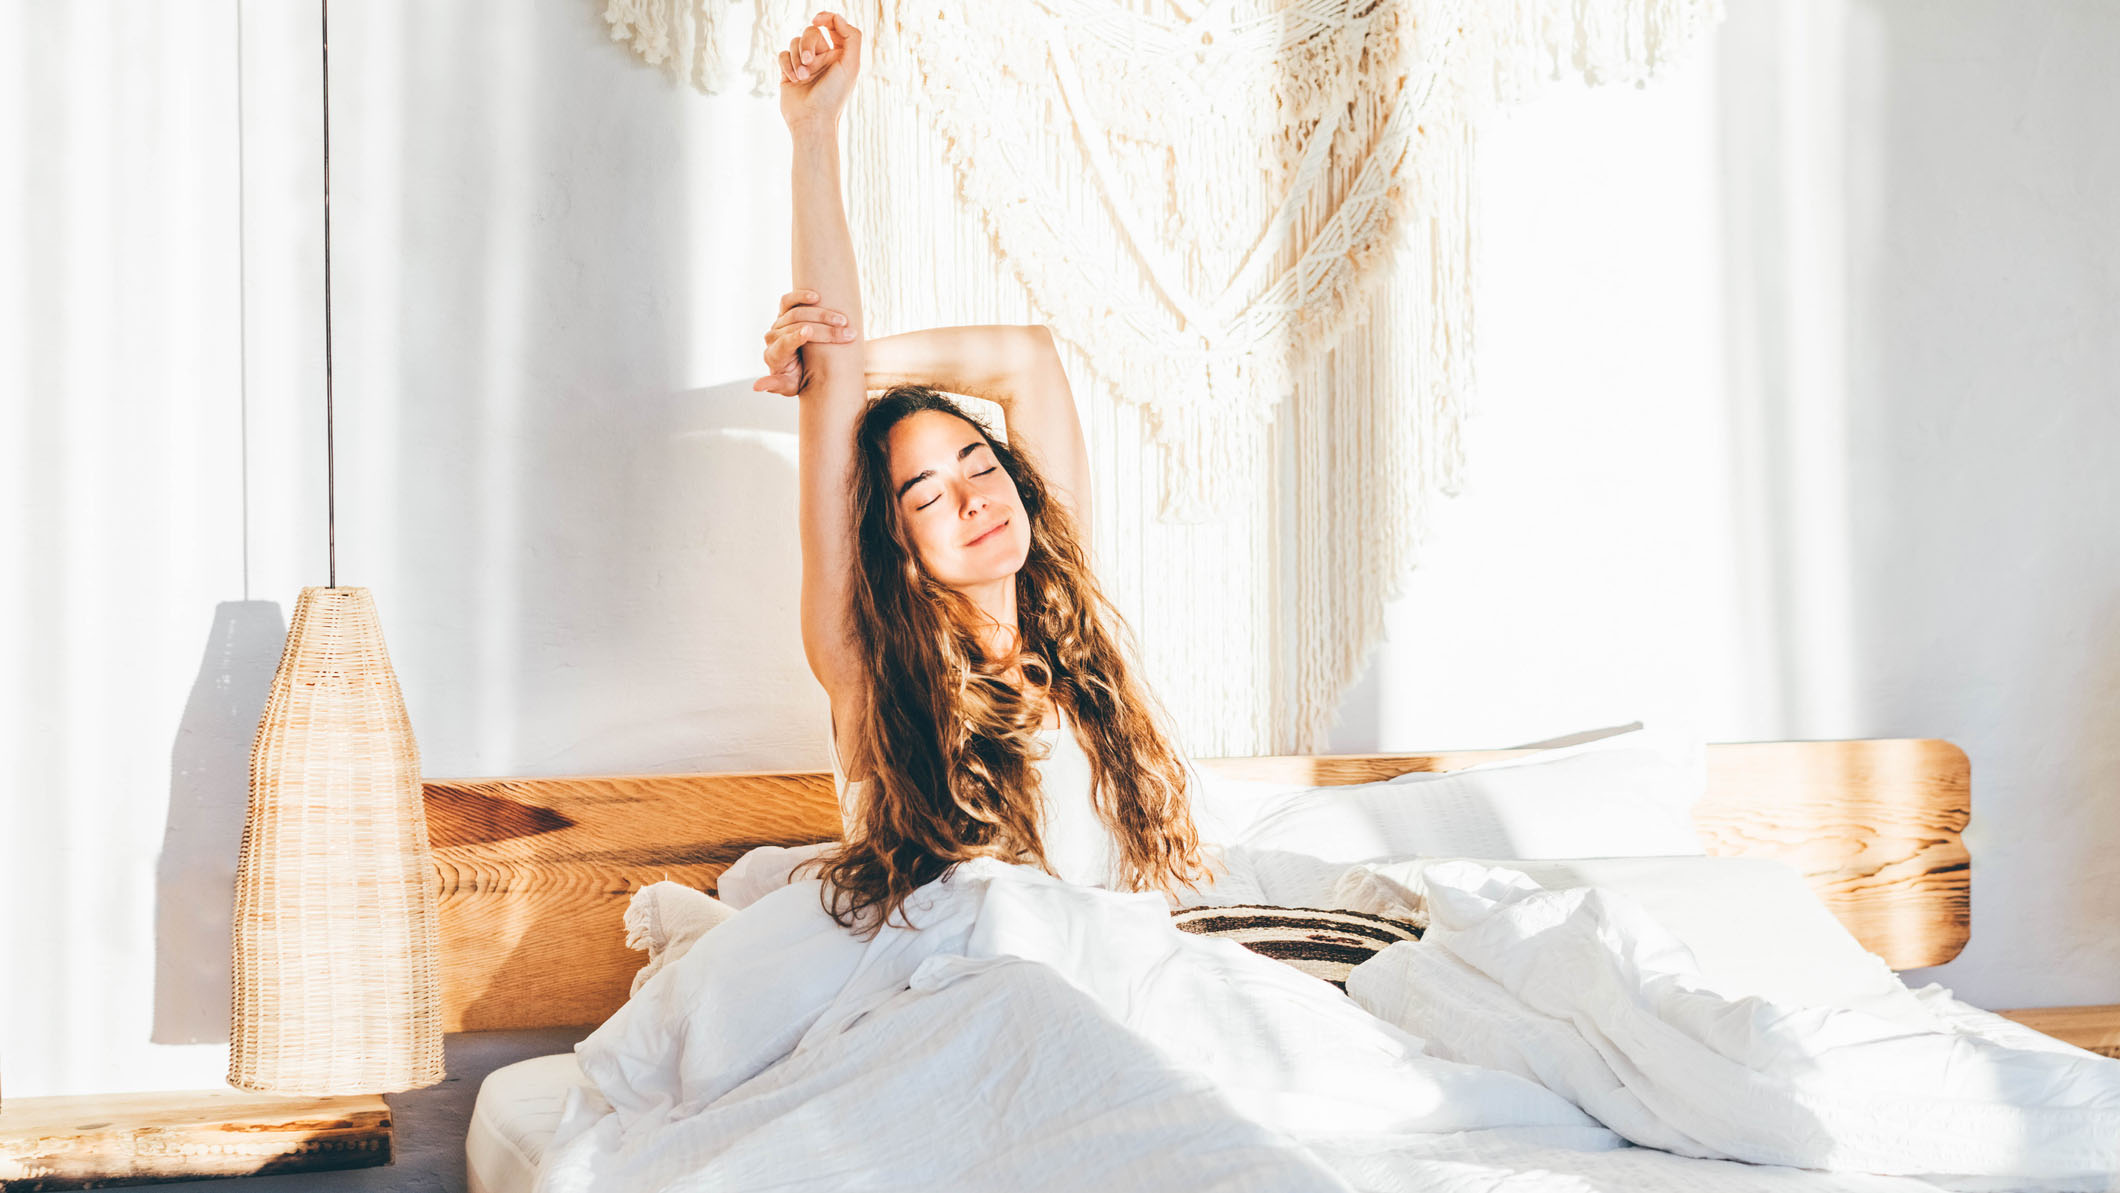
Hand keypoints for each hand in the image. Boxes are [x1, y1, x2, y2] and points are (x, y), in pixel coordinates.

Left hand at [753, 289, 854, 395]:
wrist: (801, 367)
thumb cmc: (797, 379)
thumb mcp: (789, 387)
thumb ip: (776, 385)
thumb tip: (756, 387)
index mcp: (774, 355)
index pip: (784, 343)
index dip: (795, 337)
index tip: (809, 332)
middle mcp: (774, 337)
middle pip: (797, 327)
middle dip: (825, 330)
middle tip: (848, 334)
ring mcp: (778, 323)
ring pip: (797, 313)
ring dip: (823, 315)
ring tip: (843, 320)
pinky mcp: (784, 312)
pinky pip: (788, 301)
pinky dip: (801, 296)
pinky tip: (816, 297)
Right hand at [778, 11, 861, 129]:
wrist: (812, 120)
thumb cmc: (833, 95)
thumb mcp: (851, 65)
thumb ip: (851, 37)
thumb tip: (838, 17)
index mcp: (839, 55)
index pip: (833, 26)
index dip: (826, 18)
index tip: (818, 20)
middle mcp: (822, 58)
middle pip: (811, 32)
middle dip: (808, 45)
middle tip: (809, 63)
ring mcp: (804, 64)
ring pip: (795, 42)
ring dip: (797, 58)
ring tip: (802, 77)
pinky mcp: (788, 71)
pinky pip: (783, 54)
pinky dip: (787, 65)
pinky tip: (794, 79)